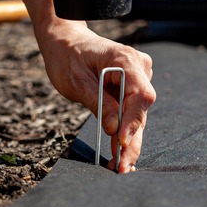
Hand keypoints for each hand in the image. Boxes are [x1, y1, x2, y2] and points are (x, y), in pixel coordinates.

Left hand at [35, 19, 155, 172]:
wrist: (65, 40)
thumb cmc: (67, 55)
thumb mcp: (77, 81)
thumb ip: (98, 103)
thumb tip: (115, 129)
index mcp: (126, 60)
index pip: (140, 94)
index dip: (132, 121)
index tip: (121, 142)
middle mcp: (138, 68)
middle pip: (140, 110)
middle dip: (131, 140)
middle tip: (122, 167)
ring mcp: (138, 77)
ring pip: (137, 115)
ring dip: (128, 141)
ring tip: (119, 166)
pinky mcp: (131, 87)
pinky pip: (130, 112)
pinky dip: (124, 132)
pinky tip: (120, 154)